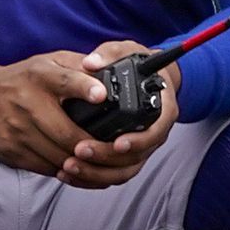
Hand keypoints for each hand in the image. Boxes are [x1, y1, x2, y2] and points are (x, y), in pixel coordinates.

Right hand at [0, 53, 112, 183]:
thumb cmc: (23, 80)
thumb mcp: (49, 62)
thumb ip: (78, 65)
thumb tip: (109, 71)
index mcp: (40, 76)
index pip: (65, 80)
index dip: (85, 88)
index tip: (101, 95)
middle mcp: (27, 103)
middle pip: (66, 133)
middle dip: (94, 146)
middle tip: (115, 151)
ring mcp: (17, 131)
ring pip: (58, 156)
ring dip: (82, 163)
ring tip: (100, 162)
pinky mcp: (11, 152)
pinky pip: (45, 168)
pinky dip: (65, 171)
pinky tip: (77, 167)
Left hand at [61, 40, 179, 189]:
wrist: (147, 77)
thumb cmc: (138, 63)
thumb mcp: (127, 51)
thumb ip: (110, 54)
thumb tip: (90, 63)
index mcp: (161, 110)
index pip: (156, 132)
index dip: (138, 140)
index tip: (118, 142)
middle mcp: (153, 133)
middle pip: (136, 157)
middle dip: (106, 158)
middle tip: (79, 151)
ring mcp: (140, 147)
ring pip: (122, 171)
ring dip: (95, 173)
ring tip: (68, 166)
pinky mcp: (125, 156)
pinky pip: (111, 174)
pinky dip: (91, 177)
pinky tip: (69, 173)